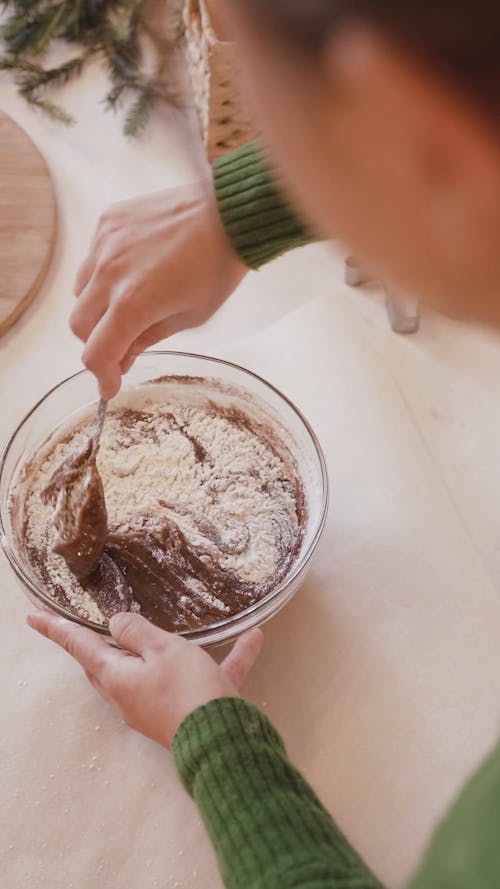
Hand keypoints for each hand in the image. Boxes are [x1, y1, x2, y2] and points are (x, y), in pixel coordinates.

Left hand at [28, 611, 262, 748]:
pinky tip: (252, 640)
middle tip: (92, 626)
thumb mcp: (162, 649)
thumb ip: (138, 633)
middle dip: (101, 644)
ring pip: (154, 670)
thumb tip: (116, 625)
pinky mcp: (188, 711)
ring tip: (181, 631)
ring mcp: (157, 706)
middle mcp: (130, 695)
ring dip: (168, 649)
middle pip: (109, 663)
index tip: (33, 617)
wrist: (224, 741)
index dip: (56, 629)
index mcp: (117, 677)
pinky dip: (225, 660)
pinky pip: (203, 678)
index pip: (79, 646)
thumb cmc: (187, 689)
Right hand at [71, 181, 247, 398]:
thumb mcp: (188, 318)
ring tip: (130, 302)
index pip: (96, 353)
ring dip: (97, 307)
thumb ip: (146, 340)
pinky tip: (133, 269)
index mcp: (134, 303)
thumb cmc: (216, 269)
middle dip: (97, 342)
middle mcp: (111, 272)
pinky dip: (104, 273)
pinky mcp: (108, 222)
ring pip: (80, 291)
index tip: (109, 386)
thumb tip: (121, 359)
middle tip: (121, 344)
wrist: (227, 216)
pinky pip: (92, 258)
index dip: (102, 376)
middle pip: (78, 325)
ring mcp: (105, 243)